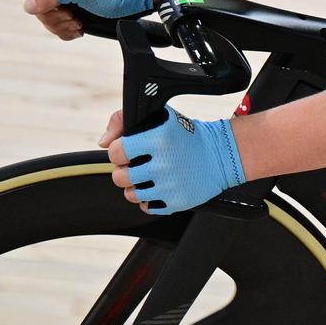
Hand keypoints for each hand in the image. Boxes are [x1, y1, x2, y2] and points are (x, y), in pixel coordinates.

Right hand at [21, 0, 153, 39]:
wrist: (130, 1)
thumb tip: (29, 5)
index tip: (54, 6)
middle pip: (36, 4)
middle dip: (54, 16)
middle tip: (72, 16)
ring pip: (45, 18)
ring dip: (61, 25)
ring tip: (78, 22)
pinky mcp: (68, 10)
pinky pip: (55, 26)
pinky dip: (66, 31)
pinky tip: (79, 27)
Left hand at [103, 106, 245, 215]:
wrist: (221, 155)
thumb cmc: (187, 135)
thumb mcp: (161, 117)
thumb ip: (124, 121)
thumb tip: (103, 143)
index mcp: (158, 139)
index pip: (116, 152)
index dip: (118, 152)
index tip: (128, 151)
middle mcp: (163, 163)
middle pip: (119, 177)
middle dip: (124, 171)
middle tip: (137, 165)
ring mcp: (170, 185)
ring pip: (131, 195)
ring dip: (135, 186)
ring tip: (148, 177)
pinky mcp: (177, 201)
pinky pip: (147, 207)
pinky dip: (149, 199)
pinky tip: (158, 188)